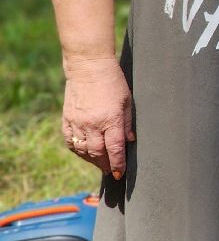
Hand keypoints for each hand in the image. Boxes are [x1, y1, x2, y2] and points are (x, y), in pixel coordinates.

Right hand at [62, 58, 133, 178]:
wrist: (89, 67)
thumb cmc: (113, 81)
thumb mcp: (127, 100)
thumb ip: (128, 122)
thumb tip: (130, 141)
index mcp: (111, 119)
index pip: (115, 148)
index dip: (118, 163)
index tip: (120, 173)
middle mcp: (93, 124)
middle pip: (98, 153)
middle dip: (105, 165)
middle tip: (110, 171)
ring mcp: (78, 123)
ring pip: (83, 150)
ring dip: (92, 160)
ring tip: (100, 164)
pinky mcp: (67, 120)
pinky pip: (70, 142)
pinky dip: (78, 150)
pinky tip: (84, 153)